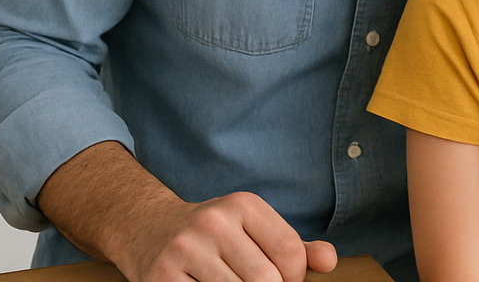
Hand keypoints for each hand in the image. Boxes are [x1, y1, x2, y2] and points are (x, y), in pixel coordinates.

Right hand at [117, 190, 337, 281]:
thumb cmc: (215, 235)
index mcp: (243, 205)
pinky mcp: (161, 277)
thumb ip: (296, 247)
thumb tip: (330, 262)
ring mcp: (184, 250)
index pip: (290, 252)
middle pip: (266, 280)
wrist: (148, 229)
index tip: (284, 281)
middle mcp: (214, 222)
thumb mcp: (255, 229)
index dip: (295, 278)